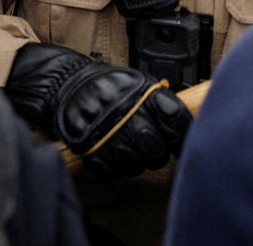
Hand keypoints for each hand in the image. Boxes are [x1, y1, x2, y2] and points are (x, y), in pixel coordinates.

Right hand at [5, 43, 191, 179]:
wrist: (64, 82)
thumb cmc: (104, 86)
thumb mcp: (135, 82)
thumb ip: (159, 101)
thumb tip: (188, 125)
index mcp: (138, 91)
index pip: (174, 118)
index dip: (182, 135)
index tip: (181, 143)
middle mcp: (121, 108)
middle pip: (154, 148)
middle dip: (157, 154)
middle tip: (153, 150)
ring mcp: (102, 127)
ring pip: (133, 163)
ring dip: (135, 163)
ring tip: (130, 152)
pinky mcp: (85, 143)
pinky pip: (109, 169)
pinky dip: (113, 168)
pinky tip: (113, 156)